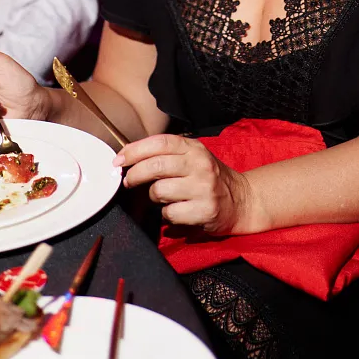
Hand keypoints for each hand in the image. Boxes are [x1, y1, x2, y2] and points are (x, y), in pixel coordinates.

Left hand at [114, 134, 253, 233]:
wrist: (241, 199)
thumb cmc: (209, 177)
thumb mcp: (193, 157)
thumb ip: (167, 155)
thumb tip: (129, 159)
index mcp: (194, 148)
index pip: (159, 142)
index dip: (134, 150)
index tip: (118, 161)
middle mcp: (199, 164)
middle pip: (155, 166)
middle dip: (135, 175)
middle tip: (128, 182)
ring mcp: (203, 187)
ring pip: (159, 191)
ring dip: (154, 198)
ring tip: (163, 197)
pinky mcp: (205, 210)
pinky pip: (170, 214)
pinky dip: (167, 215)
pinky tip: (177, 210)